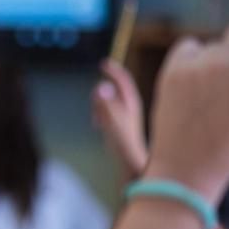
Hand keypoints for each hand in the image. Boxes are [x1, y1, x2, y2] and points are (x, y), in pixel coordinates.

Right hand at [92, 59, 147, 177]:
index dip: (114, 70)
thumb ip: (105, 104)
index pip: (123, 81)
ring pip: (109, 102)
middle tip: (95, 105)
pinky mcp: (121, 126)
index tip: (104, 63)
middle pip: (114, 90)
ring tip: (97, 120)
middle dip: (101, 93)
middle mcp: (130, 108)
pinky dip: (100, 115)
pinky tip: (98, 126)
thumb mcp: (111, 122)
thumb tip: (101, 86)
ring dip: (99, 106)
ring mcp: (126, 117)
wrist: (133, 166)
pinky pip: (107, 113)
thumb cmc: (124, 145)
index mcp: (131, 104)